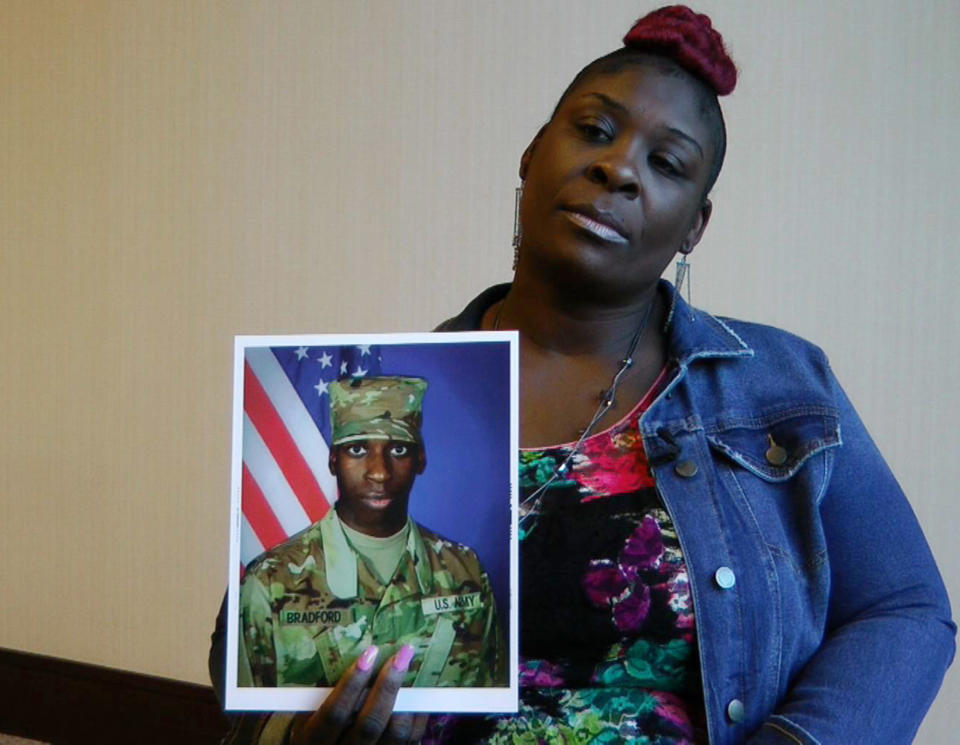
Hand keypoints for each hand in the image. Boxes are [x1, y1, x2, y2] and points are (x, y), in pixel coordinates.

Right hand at [288, 644, 428, 744]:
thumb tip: (349, 650)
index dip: (351, 684)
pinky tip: (418, 692)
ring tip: (412, 668)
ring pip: (395, 734)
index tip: (369, 654)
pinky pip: (411, 739)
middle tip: (402, 654)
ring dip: (407, 698)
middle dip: (387, 686)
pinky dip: (418, 713)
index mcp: (314, 740)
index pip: (334, 714)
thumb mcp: (306, 713)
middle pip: (369, 725)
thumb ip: (321, 692)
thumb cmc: (315, 726)